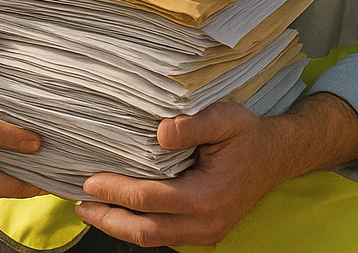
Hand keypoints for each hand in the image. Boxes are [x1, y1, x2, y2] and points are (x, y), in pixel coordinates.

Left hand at [77, 93, 357, 247]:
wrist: (276, 156)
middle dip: (108, 219)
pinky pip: (164, 236)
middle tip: (80, 204)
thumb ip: (194, 124)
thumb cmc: (248, 134)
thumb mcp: (226, 117)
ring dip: (119, 227)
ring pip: (153, 239)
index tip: (90, 180)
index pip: (150, 198)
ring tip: (92, 210)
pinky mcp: (204, 233)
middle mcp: (206, 223)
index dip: (117, 191)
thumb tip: (160, 131)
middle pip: (145, 231)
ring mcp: (206, 233)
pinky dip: (138, 227)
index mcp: (208, 196)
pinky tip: (120, 211)